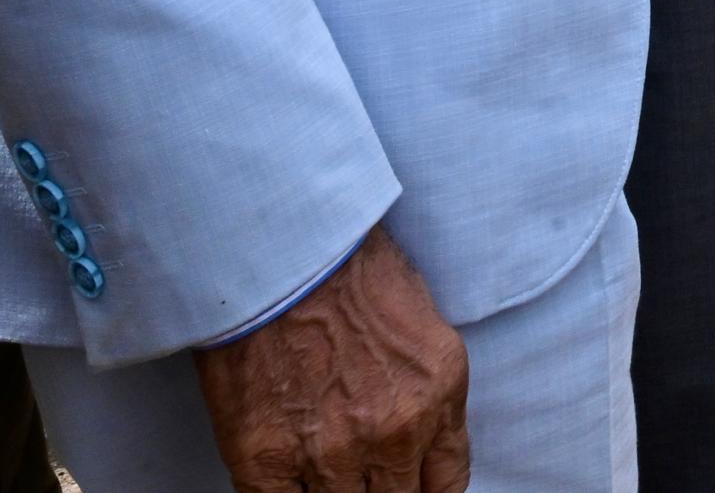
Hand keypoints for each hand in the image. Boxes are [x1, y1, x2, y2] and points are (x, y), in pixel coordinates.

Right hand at [197, 226, 469, 492]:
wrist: (278, 246)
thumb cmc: (344, 267)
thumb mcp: (421, 324)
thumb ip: (426, 392)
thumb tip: (417, 440)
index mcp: (437, 394)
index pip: (446, 485)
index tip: (409, 486)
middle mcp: (393, 431)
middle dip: (382, 491)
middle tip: (360, 471)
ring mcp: (330, 452)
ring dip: (334, 490)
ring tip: (322, 459)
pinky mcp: (267, 459)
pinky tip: (288, 478)